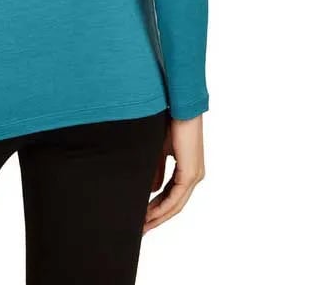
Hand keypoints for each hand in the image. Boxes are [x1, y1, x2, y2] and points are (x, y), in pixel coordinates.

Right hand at [143, 114, 204, 233]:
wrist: (180, 107)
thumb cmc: (171, 122)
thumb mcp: (160, 149)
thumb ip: (157, 169)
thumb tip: (152, 190)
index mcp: (187, 170)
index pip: (171, 196)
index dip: (157, 208)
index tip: (142, 217)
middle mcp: (194, 175)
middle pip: (174, 205)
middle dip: (157, 218)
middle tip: (141, 229)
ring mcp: (194, 175)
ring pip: (176, 204)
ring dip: (159, 216)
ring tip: (143, 225)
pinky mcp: (190, 172)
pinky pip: (176, 197)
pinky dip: (163, 207)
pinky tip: (151, 214)